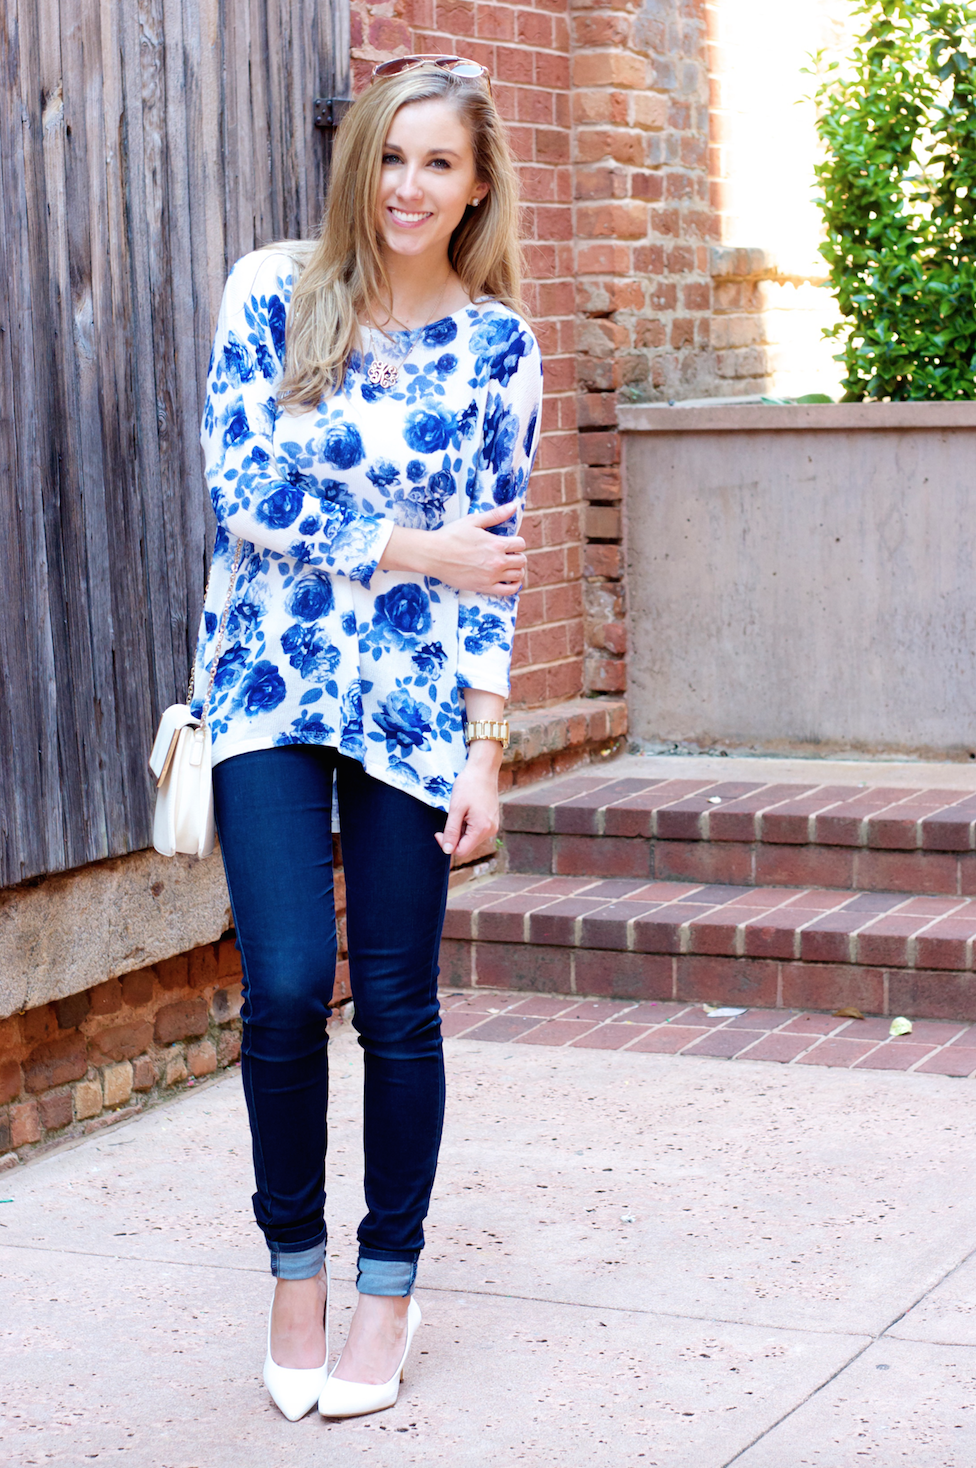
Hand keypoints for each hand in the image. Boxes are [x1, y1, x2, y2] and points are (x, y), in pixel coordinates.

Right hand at [381, 502, 526, 595]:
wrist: (433, 555)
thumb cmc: (451, 536)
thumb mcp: (473, 521)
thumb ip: (495, 515)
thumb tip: (514, 505)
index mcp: (496, 543)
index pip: (521, 544)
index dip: (517, 542)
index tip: (509, 543)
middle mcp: (497, 561)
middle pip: (522, 560)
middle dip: (517, 556)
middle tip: (508, 555)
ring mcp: (492, 576)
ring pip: (517, 576)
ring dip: (516, 570)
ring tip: (508, 567)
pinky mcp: (484, 587)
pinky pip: (508, 591)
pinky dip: (513, 587)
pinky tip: (509, 581)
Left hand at [435, 744, 502, 860]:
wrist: (483, 769)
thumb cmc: (469, 785)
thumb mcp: (456, 808)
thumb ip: (451, 831)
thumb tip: (447, 850)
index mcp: (482, 829)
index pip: (461, 851)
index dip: (446, 845)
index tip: (438, 832)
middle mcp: (490, 831)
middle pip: (466, 846)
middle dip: (454, 836)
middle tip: (449, 818)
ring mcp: (492, 826)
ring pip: (470, 839)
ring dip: (460, 830)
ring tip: (460, 812)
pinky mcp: (491, 821)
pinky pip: (476, 831)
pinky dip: (467, 825)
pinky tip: (466, 811)